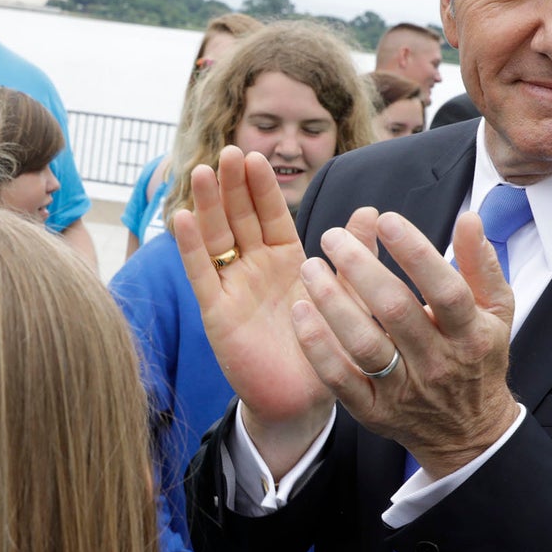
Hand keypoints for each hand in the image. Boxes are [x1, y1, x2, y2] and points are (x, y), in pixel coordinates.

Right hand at [174, 148, 377, 473]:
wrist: (303, 400)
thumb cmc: (326, 348)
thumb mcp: (347, 297)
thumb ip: (355, 256)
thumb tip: (371, 211)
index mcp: (286, 259)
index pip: (270, 214)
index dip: (260, 186)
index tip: (254, 155)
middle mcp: (255, 268)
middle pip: (238, 218)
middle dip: (231, 185)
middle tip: (227, 151)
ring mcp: (232, 287)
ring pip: (216, 239)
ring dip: (206, 206)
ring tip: (199, 172)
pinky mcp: (217, 313)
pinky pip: (202, 275)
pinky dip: (190, 247)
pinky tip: (181, 217)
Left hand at [293, 209, 518, 478]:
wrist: (469, 433)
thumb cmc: (479, 358)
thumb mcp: (496, 312)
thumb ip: (481, 265)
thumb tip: (469, 218)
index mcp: (471, 334)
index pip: (445, 290)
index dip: (416, 253)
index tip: (386, 220)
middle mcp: (437, 362)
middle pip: (395, 311)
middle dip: (361, 268)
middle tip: (332, 236)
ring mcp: (403, 390)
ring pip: (364, 344)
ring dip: (333, 303)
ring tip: (310, 267)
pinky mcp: (374, 411)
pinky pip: (339, 379)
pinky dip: (317, 347)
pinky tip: (301, 312)